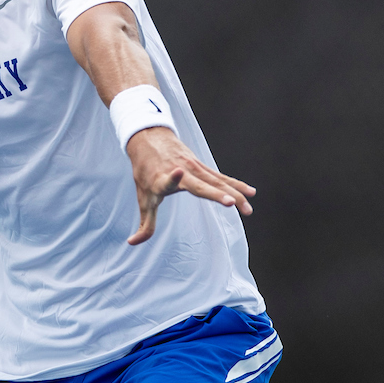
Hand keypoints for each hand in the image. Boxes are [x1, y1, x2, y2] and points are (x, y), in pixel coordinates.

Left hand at [125, 127, 253, 245]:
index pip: (165, 180)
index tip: (177, 171)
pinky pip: (221, 177)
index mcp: (160, 180)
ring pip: (216, 182)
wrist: (150, 140)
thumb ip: (145, 223)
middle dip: (215, 194)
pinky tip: (251, 192)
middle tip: (232, 204)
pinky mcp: (202, 166)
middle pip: (200, 184)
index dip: (170, 177)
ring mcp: (193, 167)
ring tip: (248, 210)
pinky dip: (236, 184)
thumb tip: (132, 243)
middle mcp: (180, 172)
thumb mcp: (143, 197)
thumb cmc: (145, 173)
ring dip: (234, 195)